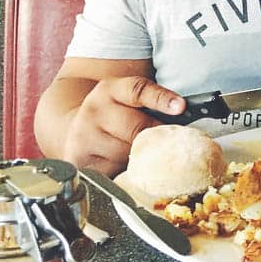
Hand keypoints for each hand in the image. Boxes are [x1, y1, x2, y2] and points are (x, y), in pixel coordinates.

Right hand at [61, 76, 185, 175]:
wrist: (75, 127)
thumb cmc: (114, 113)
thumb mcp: (129, 97)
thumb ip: (154, 101)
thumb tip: (184, 114)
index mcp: (110, 89)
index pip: (138, 90)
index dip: (161, 99)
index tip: (181, 107)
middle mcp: (94, 111)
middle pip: (137, 128)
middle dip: (156, 137)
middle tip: (165, 141)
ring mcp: (83, 137)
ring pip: (127, 153)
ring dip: (140, 156)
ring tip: (138, 151)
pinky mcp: (79, 161)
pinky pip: (113, 172)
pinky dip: (125, 171)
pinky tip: (123, 164)